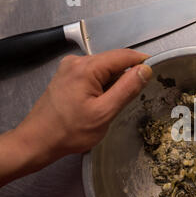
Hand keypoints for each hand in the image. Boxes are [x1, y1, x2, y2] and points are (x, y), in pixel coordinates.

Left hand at [0, 49, 151, 185]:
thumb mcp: (104, 112)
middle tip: (135, 97)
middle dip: (127, 76)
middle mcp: (76, 62)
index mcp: (86, 67)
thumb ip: (127, 89)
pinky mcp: (68, 78)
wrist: (38, 141)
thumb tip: (145, 70)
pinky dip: (103, 87)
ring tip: (113, 105)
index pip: (124, 55)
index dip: (142, 62)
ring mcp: (70, 69)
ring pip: (104, 70)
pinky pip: (94, 76)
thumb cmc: (68, 131)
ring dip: (115, 84)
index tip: (156, 72)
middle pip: (114, 61)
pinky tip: (101, 103)